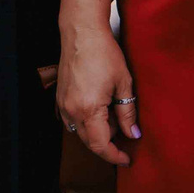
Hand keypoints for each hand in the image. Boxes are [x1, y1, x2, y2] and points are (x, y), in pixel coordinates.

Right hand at [54, 0, 138, 166]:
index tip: (126, 159)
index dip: (114, 155)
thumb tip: (133, 134)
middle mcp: (71, 111)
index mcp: (88, 109)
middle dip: (107, 145)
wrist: (82, 33)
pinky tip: (101, 113)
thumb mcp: (123, 83)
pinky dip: (88, 123)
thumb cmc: (104, 53)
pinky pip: (73, 120)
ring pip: (80, 132)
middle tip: (126, 140)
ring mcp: (63, 105)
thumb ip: (127, 112)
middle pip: (89, 141)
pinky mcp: (60, 98)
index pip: (100, 144)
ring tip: (116, 123)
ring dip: (97, 133)